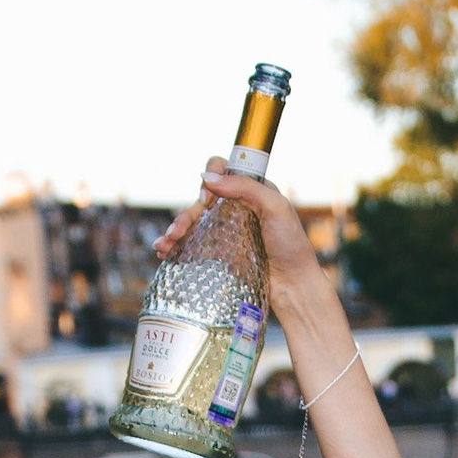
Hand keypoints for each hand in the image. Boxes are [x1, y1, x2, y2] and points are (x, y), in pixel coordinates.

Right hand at [154, 163, 329, 305]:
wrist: (294, 286)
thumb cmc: (291, 246)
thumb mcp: (276, 207)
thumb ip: (245, 187)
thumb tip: (208, 178)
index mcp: (253, 190)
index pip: (223, 171)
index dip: (211, 179)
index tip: (208, 198)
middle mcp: (238, 207)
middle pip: (202, 198)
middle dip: (186, 212)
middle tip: (178, 230)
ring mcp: (228, 230)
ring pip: (194, 220)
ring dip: (176, 229)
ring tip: (164, 245)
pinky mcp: (221, 251)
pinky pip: (194, 242)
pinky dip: (176, 245)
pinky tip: (164, 251)